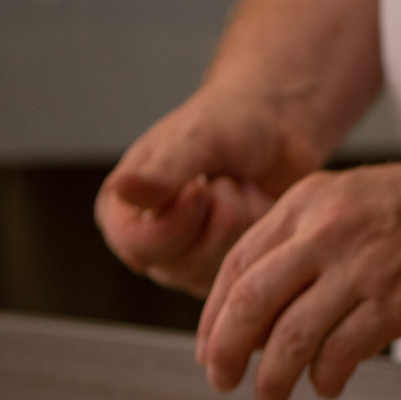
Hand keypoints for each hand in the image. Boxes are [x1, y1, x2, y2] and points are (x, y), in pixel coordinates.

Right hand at [96, 88, 319, 295]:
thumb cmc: (227, 127)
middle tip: (223, 178)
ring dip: (243, 217)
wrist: (278, 129)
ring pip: (223, 266)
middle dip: (218, 214)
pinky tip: (256, 202)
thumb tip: (122, 190)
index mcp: (122, 214)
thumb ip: (163, 171)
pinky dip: (263, 228)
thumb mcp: (196, 140)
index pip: (138, 245)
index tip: (201, 185)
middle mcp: (152, 248)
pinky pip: (253, 267)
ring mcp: (192, 266)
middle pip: (185, 263)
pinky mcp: (229, 272)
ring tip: (239, 185)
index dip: (175, 220)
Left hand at [195, 147, 400, 399]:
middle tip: (223, 382)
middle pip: (249, 303)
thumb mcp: (360, 198)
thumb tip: (272, 304)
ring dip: (273, 379)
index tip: (209, 349)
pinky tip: (328, 386)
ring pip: (289, 337)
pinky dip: (326, 378)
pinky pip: (342, 352)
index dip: (213, 316)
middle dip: (225, 353)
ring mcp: (364, 265)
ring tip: (274, 399)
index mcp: (311, 201)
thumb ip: (314, 239)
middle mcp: (327, 230)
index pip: (238, 265)